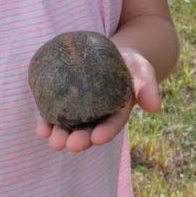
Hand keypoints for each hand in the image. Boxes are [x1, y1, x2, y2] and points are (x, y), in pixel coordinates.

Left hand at [35, 46, 160, 153]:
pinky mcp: (64, 102)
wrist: (109, 52)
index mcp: (117, 112)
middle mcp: (98, 116)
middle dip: (80, 140)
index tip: (97, 138)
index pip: (112, 124)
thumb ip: (148, 87)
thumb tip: (155, 107)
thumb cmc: (128, 62)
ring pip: (69, 127)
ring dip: (61, 136)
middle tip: (71, 144)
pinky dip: (47, 123)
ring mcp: (79, 111)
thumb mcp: (142, 69)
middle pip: (89, 130)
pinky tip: (41, 128)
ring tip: (52, 140)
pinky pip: (54, 114)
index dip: (106, 133)